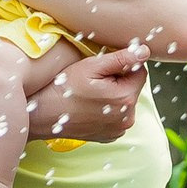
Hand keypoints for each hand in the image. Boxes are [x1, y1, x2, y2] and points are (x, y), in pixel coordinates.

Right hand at [32, 44, 149, 144]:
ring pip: (125, 101)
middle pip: (133, 87)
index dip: (123, 64)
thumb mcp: (91, 67)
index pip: (140, 72)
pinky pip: (117, 115)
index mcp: (126, 99)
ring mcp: (119, 129)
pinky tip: (90, 105)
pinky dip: (108, 108)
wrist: (42, 115)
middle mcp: (127, 118)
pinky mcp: (110, 135)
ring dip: (114, 94)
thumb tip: (145, 51)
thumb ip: (121, 58)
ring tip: (90, 93)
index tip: (103, 66)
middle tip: (94, 80)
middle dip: (119, 79)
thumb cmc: (63, 88)